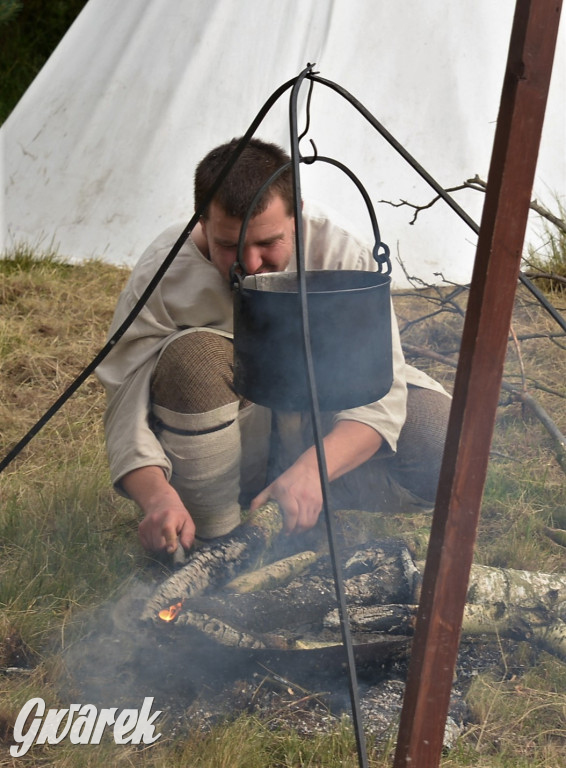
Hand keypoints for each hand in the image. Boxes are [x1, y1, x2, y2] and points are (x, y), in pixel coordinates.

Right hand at [138, 498, 195, 553]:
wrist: (161, 503)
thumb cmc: (177, 516)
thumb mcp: (188, 522)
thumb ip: (188, 535)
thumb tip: (185, 547)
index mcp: (170, 517)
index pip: (167, 530)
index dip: (170, 542)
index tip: (171, 550)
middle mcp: (155, 520)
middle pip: (159, 545)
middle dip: (166, 549)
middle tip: (171, 545)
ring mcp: (146, 525)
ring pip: (152, 547)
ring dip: (159, 548)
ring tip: (164, 539)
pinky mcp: (141, 529)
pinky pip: (146, 546)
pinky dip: (152, 546)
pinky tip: (158, 539)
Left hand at [250, 420, 382, 534]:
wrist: (312, 469)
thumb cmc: (289, 479)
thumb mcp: (273, 487)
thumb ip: (260, 500)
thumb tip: (251, 514)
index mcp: (287, 493)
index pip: (291, 514)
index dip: (288, 526)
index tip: (283, 532)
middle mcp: (301, 497)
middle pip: (301, 522)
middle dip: (294, 531)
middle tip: (288, 532)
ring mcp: (312, 501)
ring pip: (308, 523)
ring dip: (301, 530)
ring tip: (295, 529)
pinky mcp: (319, 503)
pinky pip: (314, 519)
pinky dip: (308, 525)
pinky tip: (302, 524)